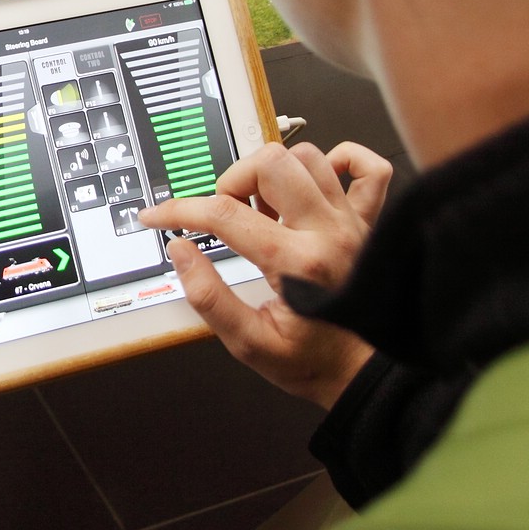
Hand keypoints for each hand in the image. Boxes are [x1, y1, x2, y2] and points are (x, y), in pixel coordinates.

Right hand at [141, 140, 392, 409]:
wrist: (364, 372)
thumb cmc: (313, 362)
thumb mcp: (249, 344)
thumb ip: (209, 298)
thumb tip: (181, 251)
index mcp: (297, 263)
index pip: (225, 214)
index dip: (179, 210)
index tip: (159, 216)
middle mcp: (328, 232)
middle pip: (271, 163)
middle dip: (233, 180)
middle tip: (226, 213)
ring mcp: (352, 222)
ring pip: (309, 157)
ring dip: (276, 173)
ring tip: (265, 207)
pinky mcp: (369, 222)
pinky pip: (368, 168)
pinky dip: (341, 162)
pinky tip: (315, 183)